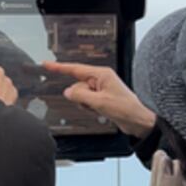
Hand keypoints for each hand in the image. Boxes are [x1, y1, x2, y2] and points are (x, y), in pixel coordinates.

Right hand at [41, 62, 156, 137]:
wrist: (137, 121)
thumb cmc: (126, 108)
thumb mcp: (99, 102)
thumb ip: (80, 95)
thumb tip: (68, 92)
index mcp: (101, 75)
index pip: (75, 69)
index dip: (59, 68)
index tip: (47, 65)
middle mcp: (100, 80)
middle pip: (77, 86)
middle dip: (80, 97)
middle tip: (93, 103)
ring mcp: (100, 90)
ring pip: (80, 95)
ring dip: (86, 104)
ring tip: (100, 108)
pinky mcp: (101, 99)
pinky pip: (86, 102)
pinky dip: (89, 108)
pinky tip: (100, 111)